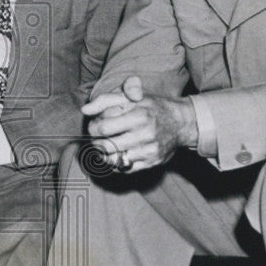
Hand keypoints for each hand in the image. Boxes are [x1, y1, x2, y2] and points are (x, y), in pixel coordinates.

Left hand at [83, 76, 197, 171]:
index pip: (102, 127)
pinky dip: (115, 163)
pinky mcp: (151, 163)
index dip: (93, 127)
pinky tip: (116, 153)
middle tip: (97, 137)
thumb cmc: (151, 107)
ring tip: (104, 146)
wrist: (181, 123)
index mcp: (138, 115)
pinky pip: (124, 168)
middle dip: (95, 141)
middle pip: (105, 145)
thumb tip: (85, 110)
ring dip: (103, 154)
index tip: (95, 125)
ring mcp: (148, 150)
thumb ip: (105, 100)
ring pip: (112, 160)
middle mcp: (145, 134)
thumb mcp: (131, 96)